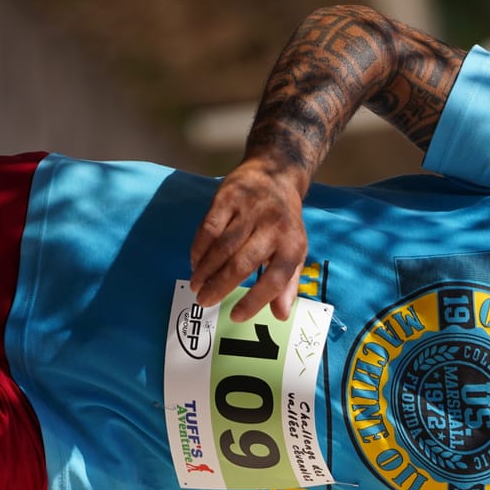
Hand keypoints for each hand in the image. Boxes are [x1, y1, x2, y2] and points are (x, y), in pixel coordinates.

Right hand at [189, 159, 307, 320]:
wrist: (276, 173)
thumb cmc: (285, 222)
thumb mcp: (295, 252)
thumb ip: (288, 284)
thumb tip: (280, 316)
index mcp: (292, 245)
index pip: (275, 279)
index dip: (255, 301)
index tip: (236, 317)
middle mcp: (272, 227)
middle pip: (242, 265)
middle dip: (220, 287)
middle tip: (205, 302)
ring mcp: (249, 211)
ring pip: (222, 248)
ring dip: (205, 271)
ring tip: (196, 286)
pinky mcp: (228, 198)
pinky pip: (209, 228)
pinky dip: (199, 248)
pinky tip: (194, 263)